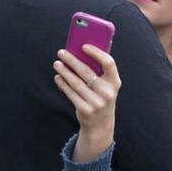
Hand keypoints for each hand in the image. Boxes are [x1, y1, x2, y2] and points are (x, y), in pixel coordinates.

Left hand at [53, 44, 120, 161]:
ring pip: (76, 83)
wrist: (100, 124)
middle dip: (72, 60)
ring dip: (64, 71)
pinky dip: (63, 84)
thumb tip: (82, 51)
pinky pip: (71, 94)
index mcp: (115, 83)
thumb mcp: (107, 86)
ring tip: (57, 64)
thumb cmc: (101, 97)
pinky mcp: (85, 110)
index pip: (108, 63)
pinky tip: (58, 77)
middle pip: (86, 72)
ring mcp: (96, 102)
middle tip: (61, 53)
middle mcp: (107, 92)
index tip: (84, 46)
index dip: (96, 53)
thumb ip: (99, 71)